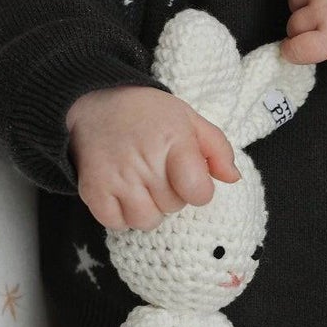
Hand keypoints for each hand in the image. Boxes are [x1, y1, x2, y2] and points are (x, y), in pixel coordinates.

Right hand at [65, 85, 239, 230]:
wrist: (96, 103)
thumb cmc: (149, 114)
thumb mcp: (189, 119)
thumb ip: (218, 149)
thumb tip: (233, 178)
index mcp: (174, 141)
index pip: (198, 192)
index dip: (199, 190)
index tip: (189, 178)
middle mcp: (145, 161)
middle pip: (173, 207)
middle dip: (171, 195)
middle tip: (159, 172)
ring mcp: (117, 177)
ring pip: (146, 221)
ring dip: (148, 209)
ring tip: (142, 186)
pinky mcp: (93, 189)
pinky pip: (115, 224)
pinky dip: (121, 215)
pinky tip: (122, 194)